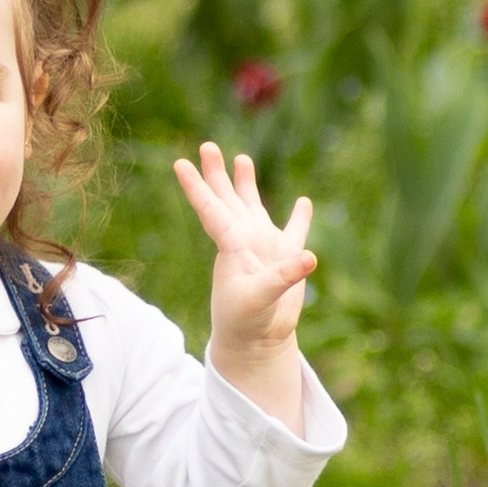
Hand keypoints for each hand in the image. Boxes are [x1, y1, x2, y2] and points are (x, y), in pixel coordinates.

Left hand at [173, 143, 316, 418]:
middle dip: (216, 173)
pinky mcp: (285, 258)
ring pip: (253, 206)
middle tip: (206, 145)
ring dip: (246, 184)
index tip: (178, 164)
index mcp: (231, 246)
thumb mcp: (261, 299)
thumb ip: (282, 278)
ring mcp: (264, 246)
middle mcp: (244, 239)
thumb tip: (309, 258)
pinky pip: (294, 233)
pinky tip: (303, 202)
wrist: (258, 341)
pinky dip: (300, 218)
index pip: (210, 209)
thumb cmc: (247, 321)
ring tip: (241, 158)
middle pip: (227, 198)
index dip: (195, 187)